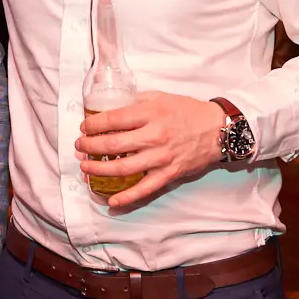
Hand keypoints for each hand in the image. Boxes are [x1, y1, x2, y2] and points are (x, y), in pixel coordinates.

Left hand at [75, 91, 224, 209]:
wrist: (217, 130)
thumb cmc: (188, 111)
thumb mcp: (161, 97)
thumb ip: (137, 102)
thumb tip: (114, 108)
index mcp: (151, 113)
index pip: (113, 120)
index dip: (93, 124)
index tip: (84, 127)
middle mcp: (154, 136)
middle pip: (113, 145)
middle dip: (90, 146)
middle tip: (80, 146)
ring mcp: (161, 157)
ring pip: (123, 168)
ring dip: (99, 169)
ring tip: (85, 168)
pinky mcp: (169, 174)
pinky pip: (144, 189)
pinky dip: (127, 197)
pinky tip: (111, 201)